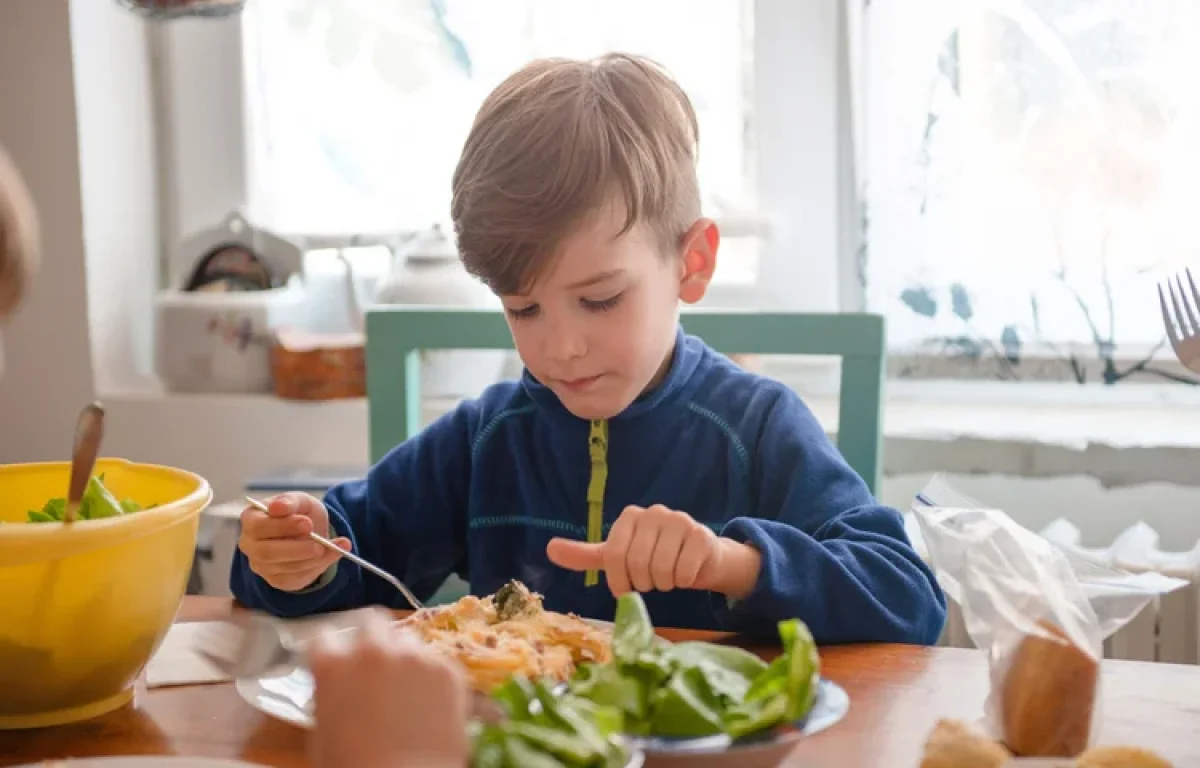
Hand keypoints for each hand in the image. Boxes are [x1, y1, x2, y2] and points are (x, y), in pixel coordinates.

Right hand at [238, 492, 350, 591]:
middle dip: (297, 548)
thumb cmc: (300, 513)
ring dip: (311, 558)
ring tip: (331, 547)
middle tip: (320, 544)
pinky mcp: (277, 579)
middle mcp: (250, 545)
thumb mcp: (300, 501)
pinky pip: (296, 577)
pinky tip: (331, 554)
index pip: (257, 526)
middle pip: (266, 552)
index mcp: (251, 520)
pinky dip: (317, 566)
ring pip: (284, 567)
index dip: (282, 526)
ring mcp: (261, 565)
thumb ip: (290, 502)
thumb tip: (278, 507)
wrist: (312, 531)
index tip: (307, 523)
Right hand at [308, 610, 468, 767]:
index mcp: (332, 663)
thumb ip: (331, 693)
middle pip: (372, 622)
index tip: (337, 659)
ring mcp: (414, 655)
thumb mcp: (324, 728)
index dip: (332, 649)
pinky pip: (435, 660)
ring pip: (407, 639)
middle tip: (374, 663)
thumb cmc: (353, 765)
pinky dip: (429, 674)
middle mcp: (373, 649)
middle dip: (371, 639)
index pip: (326, 636)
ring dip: (402, 654)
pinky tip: (428, 700)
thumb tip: (340, 685)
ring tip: (404, 685)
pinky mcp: (448, 668)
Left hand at [546, 504, 761, 599]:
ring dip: (663, 583)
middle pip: (638, 563)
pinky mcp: (701, 535)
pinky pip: (684, 571)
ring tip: (666, 577)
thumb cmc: (654, 556)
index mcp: (630, 516)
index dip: (619, 580)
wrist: (698, 558)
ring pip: (661, 568)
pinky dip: (682, 581)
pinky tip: (685, 573)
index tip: (625, 590)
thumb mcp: (617, 558)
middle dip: (643, 582)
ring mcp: (679, 521)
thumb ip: (586, 555)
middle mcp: (654, 512)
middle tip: (650, 581)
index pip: (614, 555)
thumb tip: (549, 549)